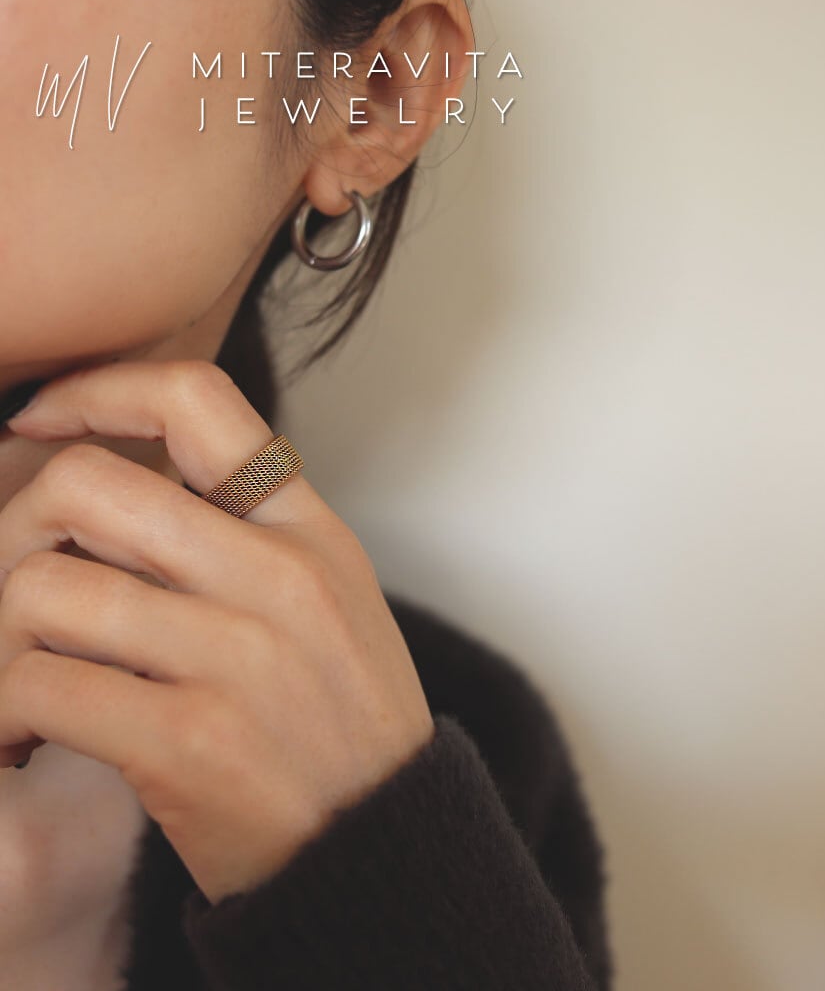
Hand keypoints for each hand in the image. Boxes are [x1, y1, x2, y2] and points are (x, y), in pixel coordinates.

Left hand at [0, 360, 434, 903]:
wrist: (379, 843)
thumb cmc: (342, 720)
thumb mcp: (330, 600)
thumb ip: (246, 535)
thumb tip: (115, 491)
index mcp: (312, 533)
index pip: (198, 402)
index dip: (97, 389)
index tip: (41, 421)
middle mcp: (280, 577)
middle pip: (88, 486)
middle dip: (21, 528)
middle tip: (28, 585)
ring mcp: (237, 656)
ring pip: (43, 588)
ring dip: (9, 637)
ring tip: (32, 678)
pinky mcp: (188, 739)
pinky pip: (38, 685)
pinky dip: (8, 712)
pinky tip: (29, 737)